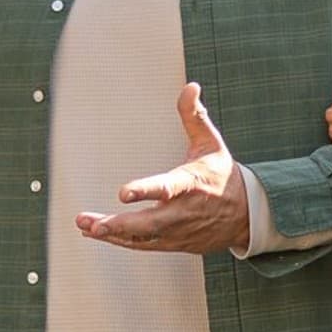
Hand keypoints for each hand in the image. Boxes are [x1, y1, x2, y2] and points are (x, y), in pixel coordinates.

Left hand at [76, 82, 250, 253]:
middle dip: (118, 225)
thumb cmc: (221, 175)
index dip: (145, 191)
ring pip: (142, 238)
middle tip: (92, 223)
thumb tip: (190, 86)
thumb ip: (194, 116)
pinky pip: (144, 246)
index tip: (123, 193)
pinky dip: (121, 242)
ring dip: (112, 234)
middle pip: (149, 223)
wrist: (246, 215)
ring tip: (85, 226)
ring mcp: (178, 231)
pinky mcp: (174, 243)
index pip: (167, 188)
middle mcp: (183, 211)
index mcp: (191, 183)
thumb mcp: (211, 143)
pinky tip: (98, 233)